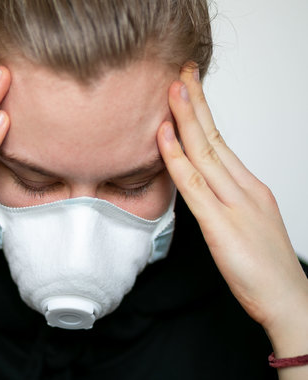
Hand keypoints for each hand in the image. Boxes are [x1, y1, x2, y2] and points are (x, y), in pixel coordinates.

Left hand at [156, 65, 307, 357]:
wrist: (288, 300)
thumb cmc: (264, 266)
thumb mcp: (246, 222)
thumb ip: (224, 199)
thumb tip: (199, 183)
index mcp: (249, 187)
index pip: (220, 141)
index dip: (201, 113)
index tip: (188, 89)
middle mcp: (244, 189)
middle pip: (214, 137)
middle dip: (195, 102)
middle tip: (180, 73)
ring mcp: (235, 205)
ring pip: (205, 153)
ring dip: (186, 119)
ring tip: (171, 89)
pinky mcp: (223, 226)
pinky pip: (195, 186)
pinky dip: (178, 159)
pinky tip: (165, 137)